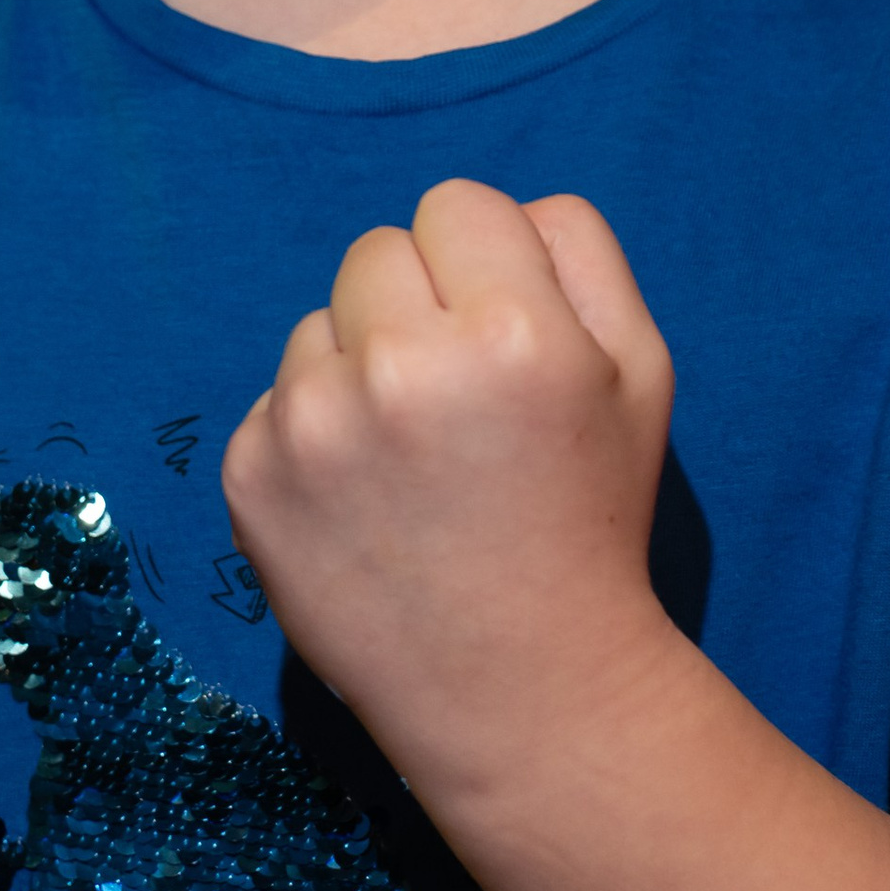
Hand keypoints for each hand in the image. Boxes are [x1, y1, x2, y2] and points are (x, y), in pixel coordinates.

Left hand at [223, 181, 676, 823]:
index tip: (503, 336)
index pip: (458, 205)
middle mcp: (400, 368)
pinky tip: (365, 503)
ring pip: (319, 325)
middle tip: (457, 403)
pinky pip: (273, 399)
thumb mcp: (640, 373)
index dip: (486, 266)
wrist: (520, 685)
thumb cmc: (589, 517)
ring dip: (357, 369)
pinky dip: (312, 437)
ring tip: (413, 462)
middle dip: (416, 307)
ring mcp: (311, 427)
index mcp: (510, 332)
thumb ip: (580, 253)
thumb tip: (500, 208)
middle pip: (377, 251)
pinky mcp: (249, 478)